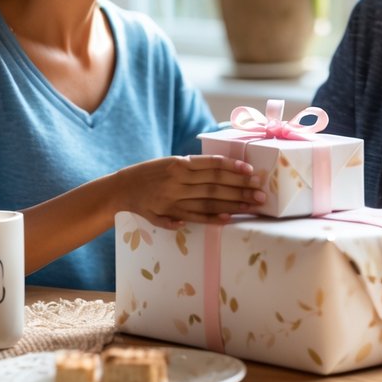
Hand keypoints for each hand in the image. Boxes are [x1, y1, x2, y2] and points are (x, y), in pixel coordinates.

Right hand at [118, 154, 265, 228]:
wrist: (121, 189)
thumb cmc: (150, 173)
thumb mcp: (169, 162)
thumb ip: (192, 166)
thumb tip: (222, 166)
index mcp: (179, 164)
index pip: (211, 165)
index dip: (232, 168)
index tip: (250, 171)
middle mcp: (177, 180)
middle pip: (214, 184)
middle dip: (240, 188)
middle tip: (261, 192)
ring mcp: (173, 198)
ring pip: (208, 201)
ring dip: (232, 204)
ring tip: (252, 206)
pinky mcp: (168, 213)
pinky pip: (193, 216)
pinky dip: (211, 218)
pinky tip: (227, 219)